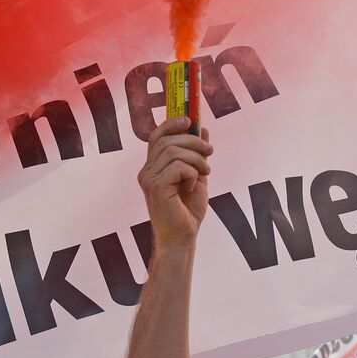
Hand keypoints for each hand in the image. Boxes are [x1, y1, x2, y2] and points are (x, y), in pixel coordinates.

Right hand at [138, 119, 211, 246]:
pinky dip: (192, 173)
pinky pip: (178, 167)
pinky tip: (194, 186)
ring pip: (174, 151)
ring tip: (206, 173)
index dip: (171, 124)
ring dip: (197, 159)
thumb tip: (202, 128)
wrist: (182, 237)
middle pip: (166, 140)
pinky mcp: (156, 187)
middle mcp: (146, 171)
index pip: (156, 136)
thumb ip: (197, 154)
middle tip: (210, 152)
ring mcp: (148, 179)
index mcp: (153, 167)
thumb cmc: (187, 211)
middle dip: (193, 141)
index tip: (189, 120)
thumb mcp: (197, 175)